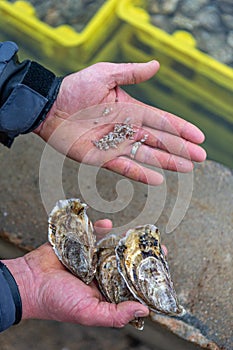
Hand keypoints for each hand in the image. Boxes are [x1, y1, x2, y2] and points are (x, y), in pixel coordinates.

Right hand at [3, 220, 150, 327]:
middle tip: (157, 246)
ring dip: (125, 238)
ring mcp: (91, 257)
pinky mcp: (80, 244)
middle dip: (141, 254)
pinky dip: (101, 227)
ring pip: (112, 246)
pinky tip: (109, 224)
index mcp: (105, 291)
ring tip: (139, 233)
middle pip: (125, 262)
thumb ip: (116, 314)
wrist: (30, 281)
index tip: (162, 267)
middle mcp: (101, 273)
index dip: (146, 277)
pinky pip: (94, 233)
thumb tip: (143, 311)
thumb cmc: (56, 301)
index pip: (130, 284)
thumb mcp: (89, 313)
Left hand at [34, 61, 205, 184]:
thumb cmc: (74, 88)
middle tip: (200, 158)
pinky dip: (140, 174)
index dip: (180, 128)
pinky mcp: (102, 158)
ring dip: (167, 162)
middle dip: (180, 149)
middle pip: (159, 140)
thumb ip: (131, 73)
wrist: (49, 107)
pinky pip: (125, 167)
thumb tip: (157, 65)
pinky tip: (158, 180)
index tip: (198, 137)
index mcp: (131, 109)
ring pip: (147, 155)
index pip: (162, 120)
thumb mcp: (105, 74)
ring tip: (187, 168)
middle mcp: (127, 128)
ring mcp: (116, 144)